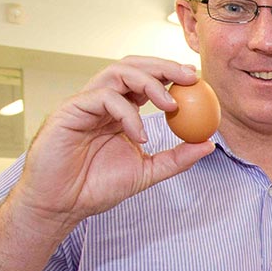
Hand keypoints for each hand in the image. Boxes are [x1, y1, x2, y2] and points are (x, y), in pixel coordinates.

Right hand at [9, 57, 214, 232]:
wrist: (63, 204)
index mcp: (121, 111)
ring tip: (171, 106)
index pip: (147, 81)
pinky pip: (104, 98)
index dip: (172, 75)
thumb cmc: (97, 187)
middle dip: (164, 67)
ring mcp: (86, 103)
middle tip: (190, 77)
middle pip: (134, 67)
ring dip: (149, 83)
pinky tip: (140, 136)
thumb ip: (177, 158)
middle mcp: (103, 101)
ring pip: (118, 72)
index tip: (197, 80)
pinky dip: (128, 114)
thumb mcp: (148, 171)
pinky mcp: (70, 110)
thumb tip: (208, 144)